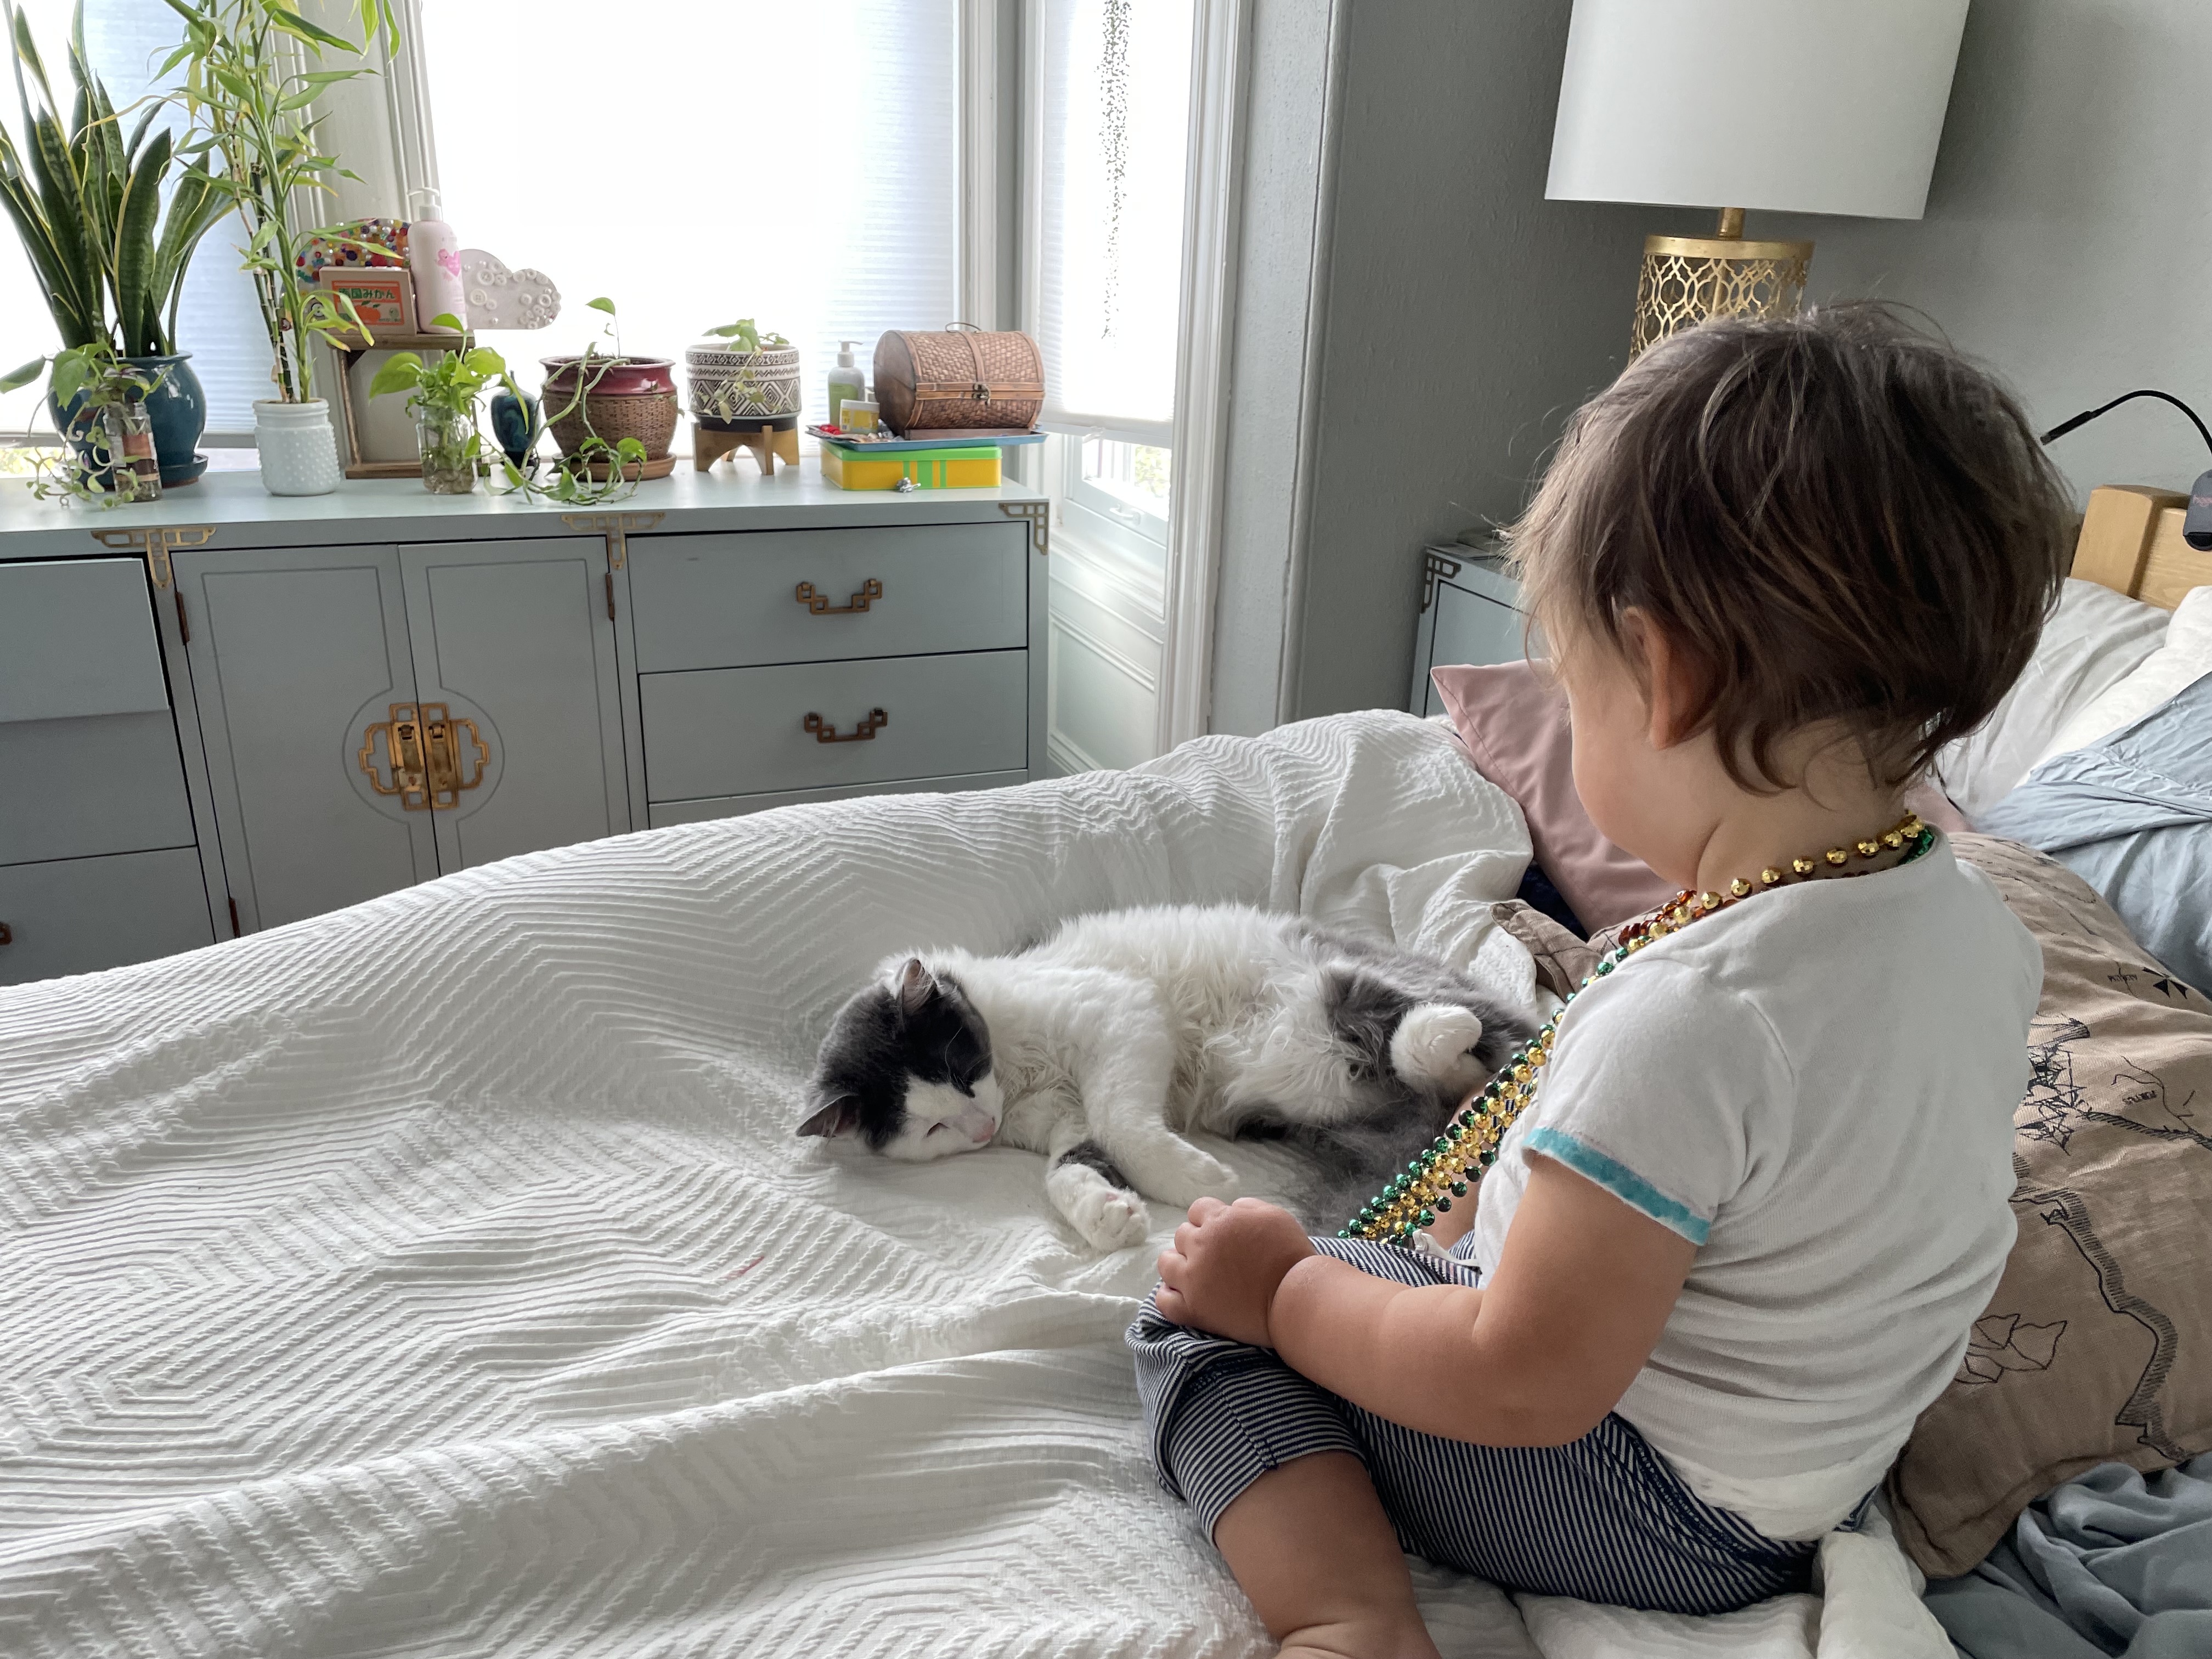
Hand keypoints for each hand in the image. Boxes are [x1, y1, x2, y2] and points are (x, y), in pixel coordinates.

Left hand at [1154, 1196, 1315, 1346]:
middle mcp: (1201, 1246)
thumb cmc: (1292, 1256)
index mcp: (1220, 1221)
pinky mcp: (1193, 1309)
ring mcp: (1193, 1280)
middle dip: (1196, 1242)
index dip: (1209, 1220)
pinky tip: (1183, 1296)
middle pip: (1181, 1235)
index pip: (1197, 1210)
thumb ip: (1247, 1207)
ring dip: (1178, 1266)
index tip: (1222, 1235)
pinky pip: (1164, 1301)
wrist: (1297, 1299)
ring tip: (1195, 1276)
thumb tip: (1231, 1208)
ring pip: (1166, 1264)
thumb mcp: (1275, 1216)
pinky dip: (1169, 1297)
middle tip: (1216, 1258)